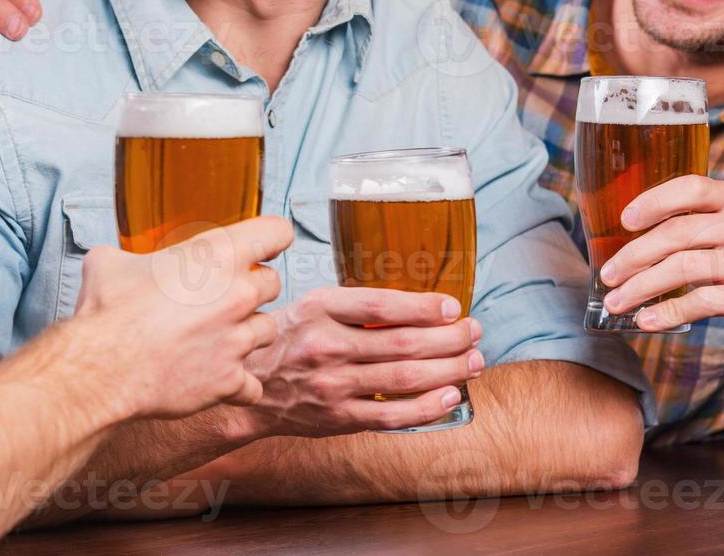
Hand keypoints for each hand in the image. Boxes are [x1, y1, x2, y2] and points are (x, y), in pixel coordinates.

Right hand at [74, 217, 291, 420]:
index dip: (271, 238)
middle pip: (273, 283)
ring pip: (268, 330)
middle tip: (225, 297)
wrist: (103, 368)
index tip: (264, 247)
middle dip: (252, 289)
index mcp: (217, 254)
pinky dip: (238, 383)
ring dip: (247, 333)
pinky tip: (217, 377)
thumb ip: (127, 256)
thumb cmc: (110, 313)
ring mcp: (238, 339)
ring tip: (218, 337)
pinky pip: (253, 384)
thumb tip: (116, 260)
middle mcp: (238, 293)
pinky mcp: (231, 379)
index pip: (276, 232)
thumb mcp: (110, 262)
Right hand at [240, 286, 483, 437]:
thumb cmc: (289, 339)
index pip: (381, 305)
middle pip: (402, 342)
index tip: (452, 306)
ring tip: (474, 360)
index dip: (423, 306)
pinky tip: (450, 395)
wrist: (250, 384)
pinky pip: (392, 414)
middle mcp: (326, 345)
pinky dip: (427, 406)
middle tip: (474, 331)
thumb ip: (355, 306)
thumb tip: (418, 306)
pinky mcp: (339, 417)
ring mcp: (333, 385)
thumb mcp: (312, 306)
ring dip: (448, 368)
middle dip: (448, 337)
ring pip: (404, 377)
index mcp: (320, 309)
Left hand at [599, 175, 723, 351]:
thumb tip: (618, 240)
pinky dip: (665, 313)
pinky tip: (644, 320)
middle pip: (678, 233)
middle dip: (634, 256)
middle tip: (607, 274)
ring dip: (641, 287)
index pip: (691, 189)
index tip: (624, 220)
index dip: (654, 201)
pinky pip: (698, 302)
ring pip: (682, 268)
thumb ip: (687, 224)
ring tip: (616, 302)